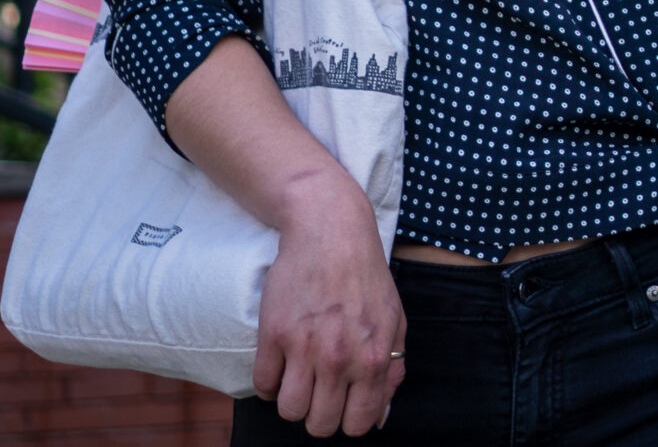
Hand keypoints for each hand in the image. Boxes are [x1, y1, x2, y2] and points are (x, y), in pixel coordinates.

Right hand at [256, 170, 405, 435]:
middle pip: (319, 424)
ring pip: (288, 411)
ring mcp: (304, 347)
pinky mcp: (273, 334)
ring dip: (292, 400)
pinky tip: (281, 363)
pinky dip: (269, 382)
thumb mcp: (394, 320)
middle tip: (320, 392)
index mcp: (373, 358)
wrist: (331, 233)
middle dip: (319, 414)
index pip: (357, 424)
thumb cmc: (366, 277)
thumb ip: (391, 369)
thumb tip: (380, 416)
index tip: (343, 406)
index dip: (349, 421)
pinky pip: (262, 385)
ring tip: (300, 378)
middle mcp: (340, 358)